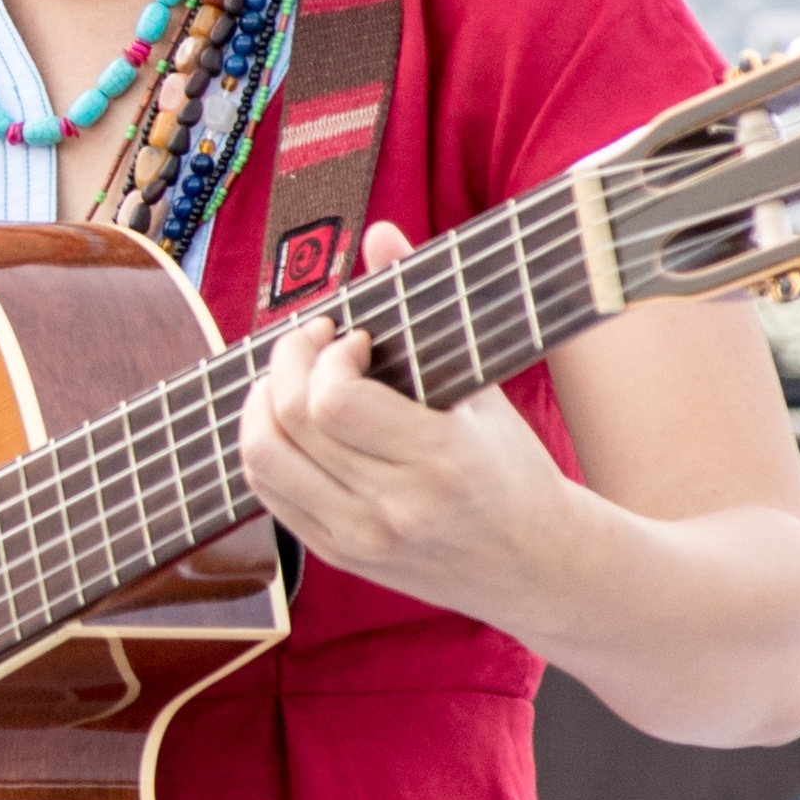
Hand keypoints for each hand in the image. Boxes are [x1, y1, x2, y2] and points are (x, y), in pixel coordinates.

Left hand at [237, 221, 573, 614]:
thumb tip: (379, 232)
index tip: (350, 336)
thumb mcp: (483, 390)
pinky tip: (290, 421)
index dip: (326, 356)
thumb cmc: (512, 468)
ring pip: (264, 462)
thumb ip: (425, 308)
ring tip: (289, 377)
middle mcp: (394, 509)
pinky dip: (266, 446)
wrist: (539, 567)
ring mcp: (361, 539)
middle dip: (285, 363)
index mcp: (442, 462)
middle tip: (309, 341)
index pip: (336, 403)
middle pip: (290, 426)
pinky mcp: (339, 556)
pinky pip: (268, 494)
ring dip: (260, 404)